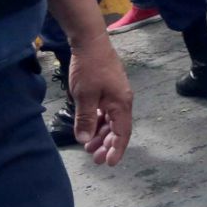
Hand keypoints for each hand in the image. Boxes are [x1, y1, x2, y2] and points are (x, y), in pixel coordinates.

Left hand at [68, 35, 133, 166]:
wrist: (91, 42)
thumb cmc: (89, 68)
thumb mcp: (84, 96)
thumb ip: (86, 119)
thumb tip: (85, 140)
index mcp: (121, 104)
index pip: (122, 133)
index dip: (116, 150)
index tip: (108, 164)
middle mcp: (122, 101)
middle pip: (118, 129)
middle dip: (107, 145)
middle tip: (94, 158)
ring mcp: (116, 95)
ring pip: (111, 121)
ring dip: (102, 134)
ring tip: (89, 146)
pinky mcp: (108, 90)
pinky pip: (106, 112)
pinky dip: (99, 122)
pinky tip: (89, 127)